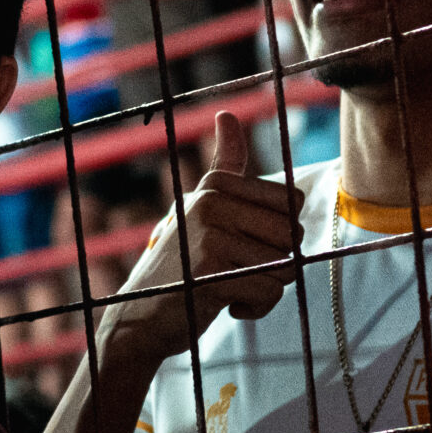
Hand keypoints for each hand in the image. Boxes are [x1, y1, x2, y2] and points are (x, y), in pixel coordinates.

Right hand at [97, 112, 303, 370]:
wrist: (139, 318)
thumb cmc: (181, 264)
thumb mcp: (200, 209)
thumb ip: (224, 166)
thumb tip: (227, 114)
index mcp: (215, 185)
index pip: (291, 202)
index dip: (277, 232)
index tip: (242, 243)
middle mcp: (210, 202)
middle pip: (293, 233)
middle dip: (277, 262)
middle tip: (238, 271)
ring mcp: (210, 235)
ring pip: (285, 265)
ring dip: (266, 287)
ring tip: (230, 288)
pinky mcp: (211, 272)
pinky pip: (269, 291)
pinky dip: (255, 308)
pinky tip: (226, 305)